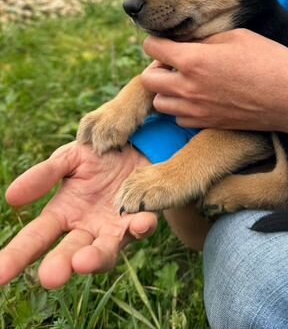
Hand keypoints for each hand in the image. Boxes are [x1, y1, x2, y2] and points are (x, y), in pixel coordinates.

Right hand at [0, 142, 157, 288]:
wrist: (134, 144)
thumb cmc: (96, 157)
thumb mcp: (68, 159)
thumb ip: (44, 175)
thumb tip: (11, 196)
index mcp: (62, 214)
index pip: (35, 239)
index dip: (16, 257)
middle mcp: (87, 229)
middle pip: (69, 253)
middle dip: (60, 266)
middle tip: (50, 276)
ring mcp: (114, 228)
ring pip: (105, 251)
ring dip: (96, 258)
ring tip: (85, 261)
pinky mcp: (141, 219)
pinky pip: (142, 226)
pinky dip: (141, 226)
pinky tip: (140, 223)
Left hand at [142, 29, 287, 138]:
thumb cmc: (269, 60)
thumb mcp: (236, 36)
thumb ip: (204, 40)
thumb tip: (187, 44)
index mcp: (193, 60)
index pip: (151, 48)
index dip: (157, 41)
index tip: (167, 41)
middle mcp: (188, 87)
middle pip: (147, 79)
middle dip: (156, 68)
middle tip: (174, 62)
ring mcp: (196, 110)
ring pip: (160, 103)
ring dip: (166, 90)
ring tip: (185, 82)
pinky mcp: (207, 124)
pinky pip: (179, 118)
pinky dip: (181, 108)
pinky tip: (198, 98)